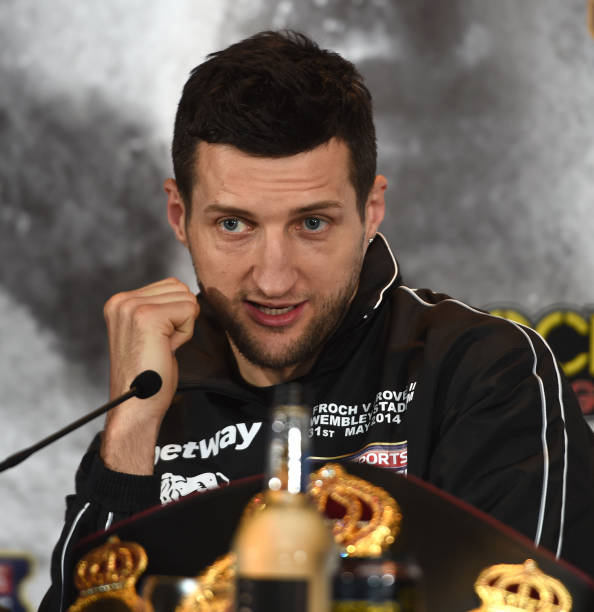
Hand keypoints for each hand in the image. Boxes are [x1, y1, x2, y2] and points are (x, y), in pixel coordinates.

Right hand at [100, 278, 198, 473]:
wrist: (136, 404)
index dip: (174, 316)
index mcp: (120, 302)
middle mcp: (122, 300)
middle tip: (161, 345)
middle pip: (180, 288)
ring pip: (186, 299)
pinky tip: (166, 349)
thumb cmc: (148, 374)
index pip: (171, 286)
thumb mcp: (150, 332)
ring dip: (183, 327)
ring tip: (162, 347)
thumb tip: (186, 292)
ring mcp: (132, 306)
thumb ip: (160, 308)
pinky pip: (189, 311)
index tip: (156, 341)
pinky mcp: (147, 316)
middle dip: (180, 319)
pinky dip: (185, 333)